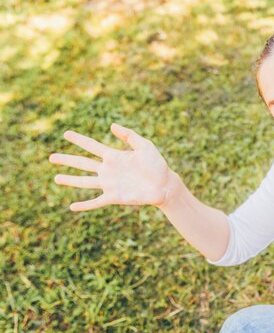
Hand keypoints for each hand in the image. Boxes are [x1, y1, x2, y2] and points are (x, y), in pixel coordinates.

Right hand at [49, 123, 174, 210]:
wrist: (165, 185)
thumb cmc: (157, 164)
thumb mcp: (144, 145)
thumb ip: (129, 135)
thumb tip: (111, 125)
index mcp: (115, 156)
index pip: (92, 146)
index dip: (79, 140)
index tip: (66, 133)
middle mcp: (109, 170)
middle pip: (83, 163)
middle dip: (67, 160)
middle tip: (51, 157)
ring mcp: (110, 184)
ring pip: (84, 182)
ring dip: (70, 180)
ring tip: (56, 178)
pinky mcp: (114, 197)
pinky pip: (96, 201)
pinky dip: (84, 205)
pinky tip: (72, 207)